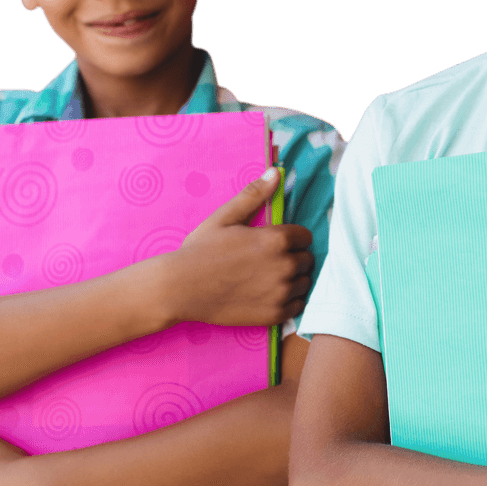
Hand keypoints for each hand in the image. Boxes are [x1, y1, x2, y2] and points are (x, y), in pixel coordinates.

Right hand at [162, 168, 313, 326]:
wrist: (180, 289)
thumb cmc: (200, 250)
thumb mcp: (225, 217)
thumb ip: (254, 195)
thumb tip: (275, 172)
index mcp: (276, 239)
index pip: (305, 236)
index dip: (292, 238)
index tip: (277, 243)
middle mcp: (284, 266)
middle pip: (307, 259)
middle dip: (293, 257)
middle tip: (270, 261)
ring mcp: (281, 292)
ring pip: (305, 282)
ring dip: (294, 279)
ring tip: (270, 278)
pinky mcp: (275, 314)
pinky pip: (298, 305)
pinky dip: (289, 300)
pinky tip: (271, 294)